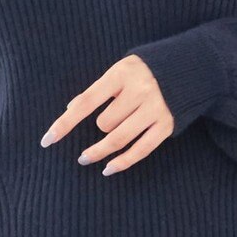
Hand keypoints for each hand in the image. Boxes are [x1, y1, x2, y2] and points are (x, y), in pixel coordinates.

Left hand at [39, 53, 172, 174]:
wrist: (189, 67)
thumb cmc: (144, 70)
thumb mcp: (119, 70)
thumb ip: (97, 89)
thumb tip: (70, 109)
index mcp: (122, 73)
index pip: (86, 102)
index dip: (65, 123)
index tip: (47, 140)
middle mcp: (140, 91)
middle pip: (105, 123)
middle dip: (100, 126)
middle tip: (106, 122)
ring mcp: (155, 109)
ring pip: (118, 138)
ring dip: (101, 150)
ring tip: (86, 156)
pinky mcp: (167, 125)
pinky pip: (140, 150)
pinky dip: (122, 163)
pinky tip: (108, 168)